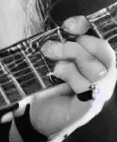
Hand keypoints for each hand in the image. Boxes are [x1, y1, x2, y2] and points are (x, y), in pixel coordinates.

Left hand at [30, 15, 115, 137]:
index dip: (87, 29)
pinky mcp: (89, 107)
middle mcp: (104, 78)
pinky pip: (88, 87)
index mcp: (97, 63)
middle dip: (76, 46)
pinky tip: (56, 74)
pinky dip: (71, 75)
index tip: (68, 25)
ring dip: (72, 59)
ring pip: (98, 69)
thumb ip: (63, 46)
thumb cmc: (48, 86)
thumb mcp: (55, 61)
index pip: (102, 42)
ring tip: (52, 61)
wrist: (36, 116)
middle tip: (51, 49)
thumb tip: (64, 29)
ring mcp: (99, 94)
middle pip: (105, 54)